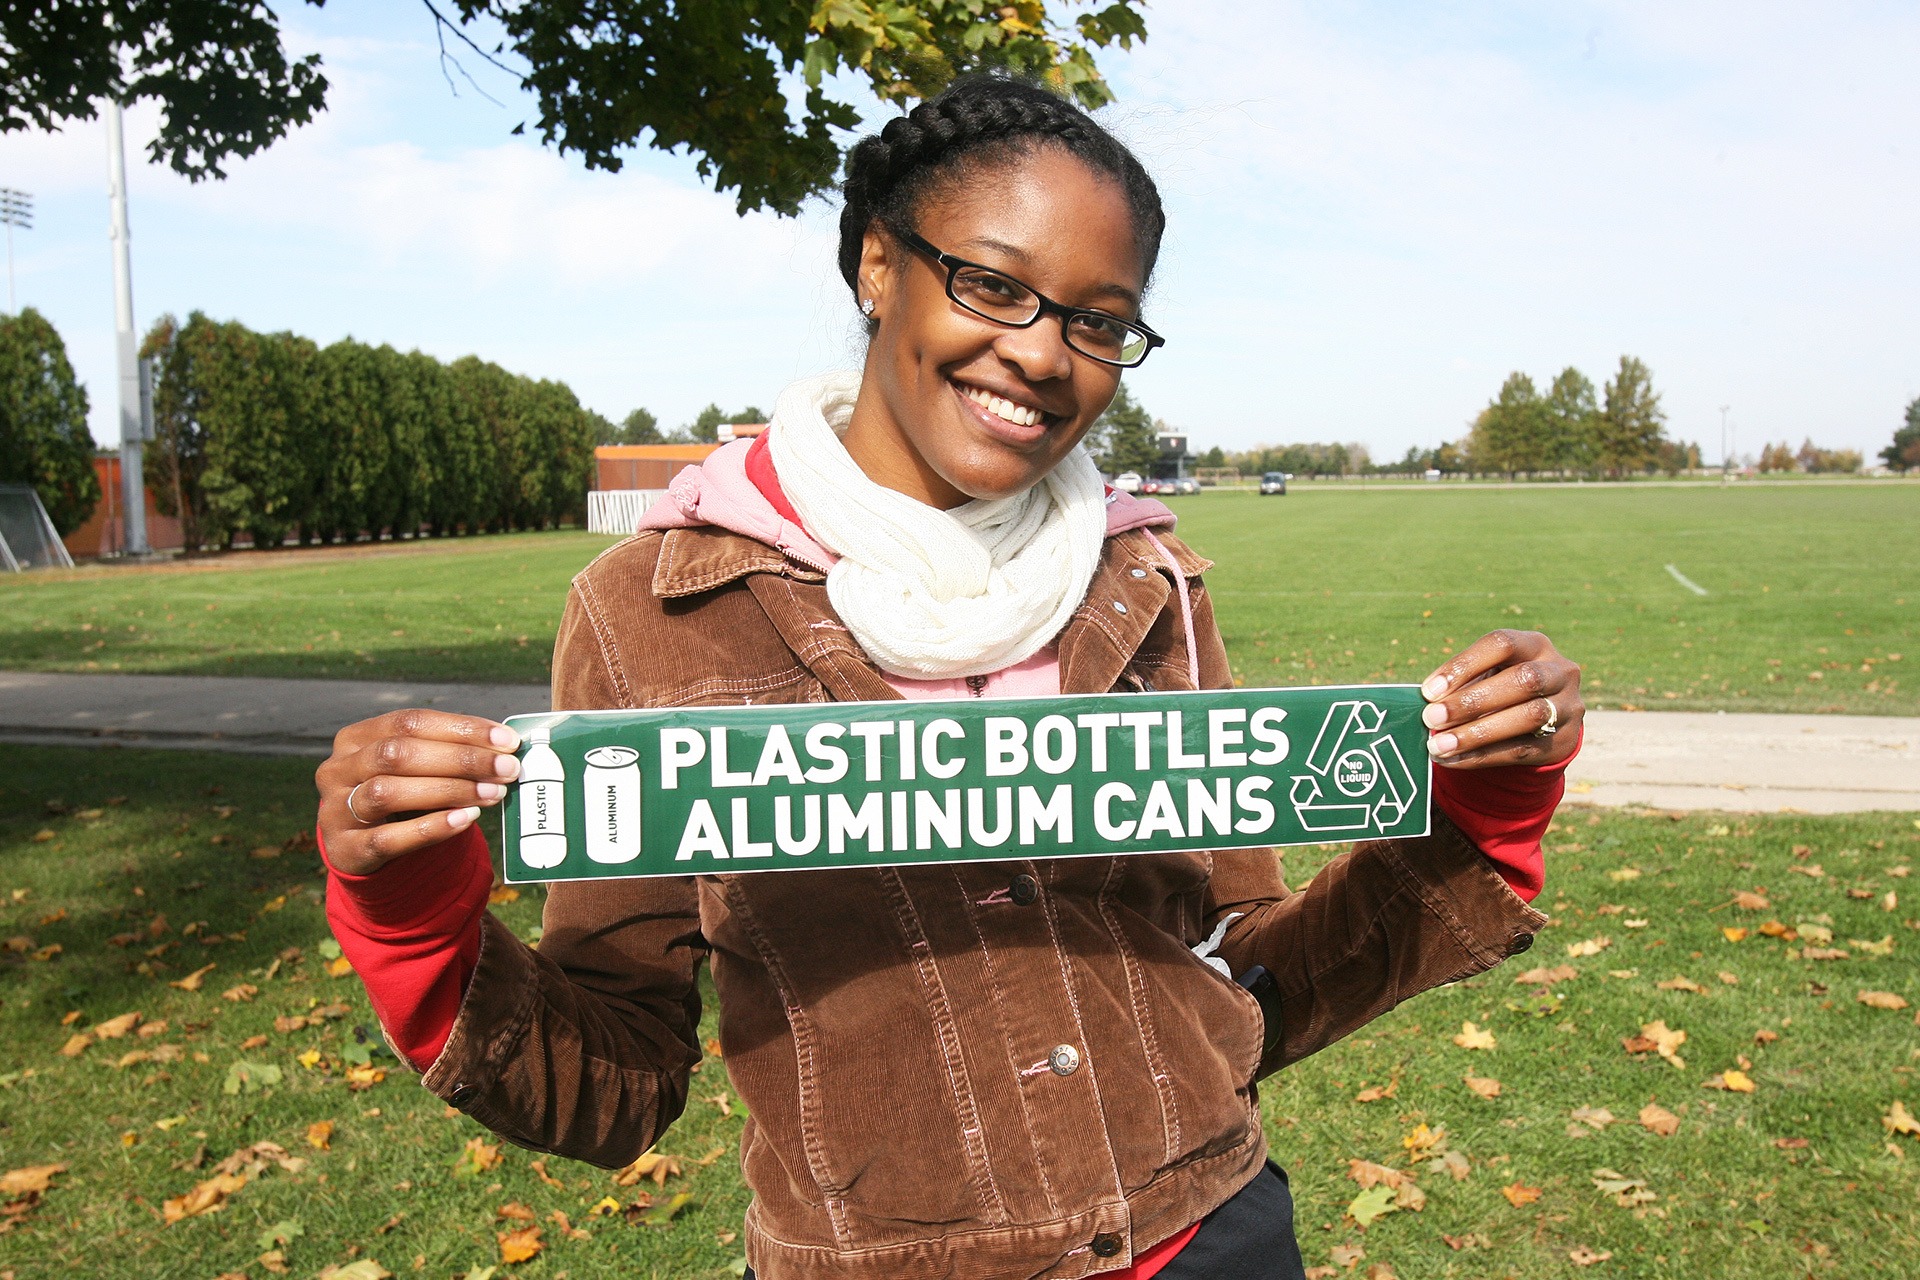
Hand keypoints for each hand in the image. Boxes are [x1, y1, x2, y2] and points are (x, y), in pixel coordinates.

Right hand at [316, 710, 521, 875]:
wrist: (363, 850)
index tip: (506, 740)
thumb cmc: (401, 798)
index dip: (461, 728)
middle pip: (398, 753)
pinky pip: (388, 838)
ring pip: (388, 792)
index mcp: (355, 738)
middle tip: (506, 768)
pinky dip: (431, 828)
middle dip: (460, 759)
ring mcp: (336, 810)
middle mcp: (338, 769)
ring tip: (492, 793)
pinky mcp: (346, 850)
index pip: (410, 722)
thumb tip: (505, 750)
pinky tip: (466, 820)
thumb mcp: (414, 769)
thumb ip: (448, 755)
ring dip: (448, 791)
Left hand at [1418, 630, 1582, 768]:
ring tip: (1438, 745)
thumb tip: (1427, 703)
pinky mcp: (1563, 741)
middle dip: (1471, 701)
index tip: (1429, 690)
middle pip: (1523, 680)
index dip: (1465, 665)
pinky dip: (1482, 756)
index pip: (1502, 644)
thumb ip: (1462, 684)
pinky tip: (1453, 759)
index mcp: (1535, 645)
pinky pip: (1523, 750)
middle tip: (1431, 718)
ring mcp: (1567, 707)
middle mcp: (1559, 671)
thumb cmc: (1502, 689)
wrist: (1544, 723)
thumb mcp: (1488, 675)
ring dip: (1477, 733)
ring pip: (1529, 716)